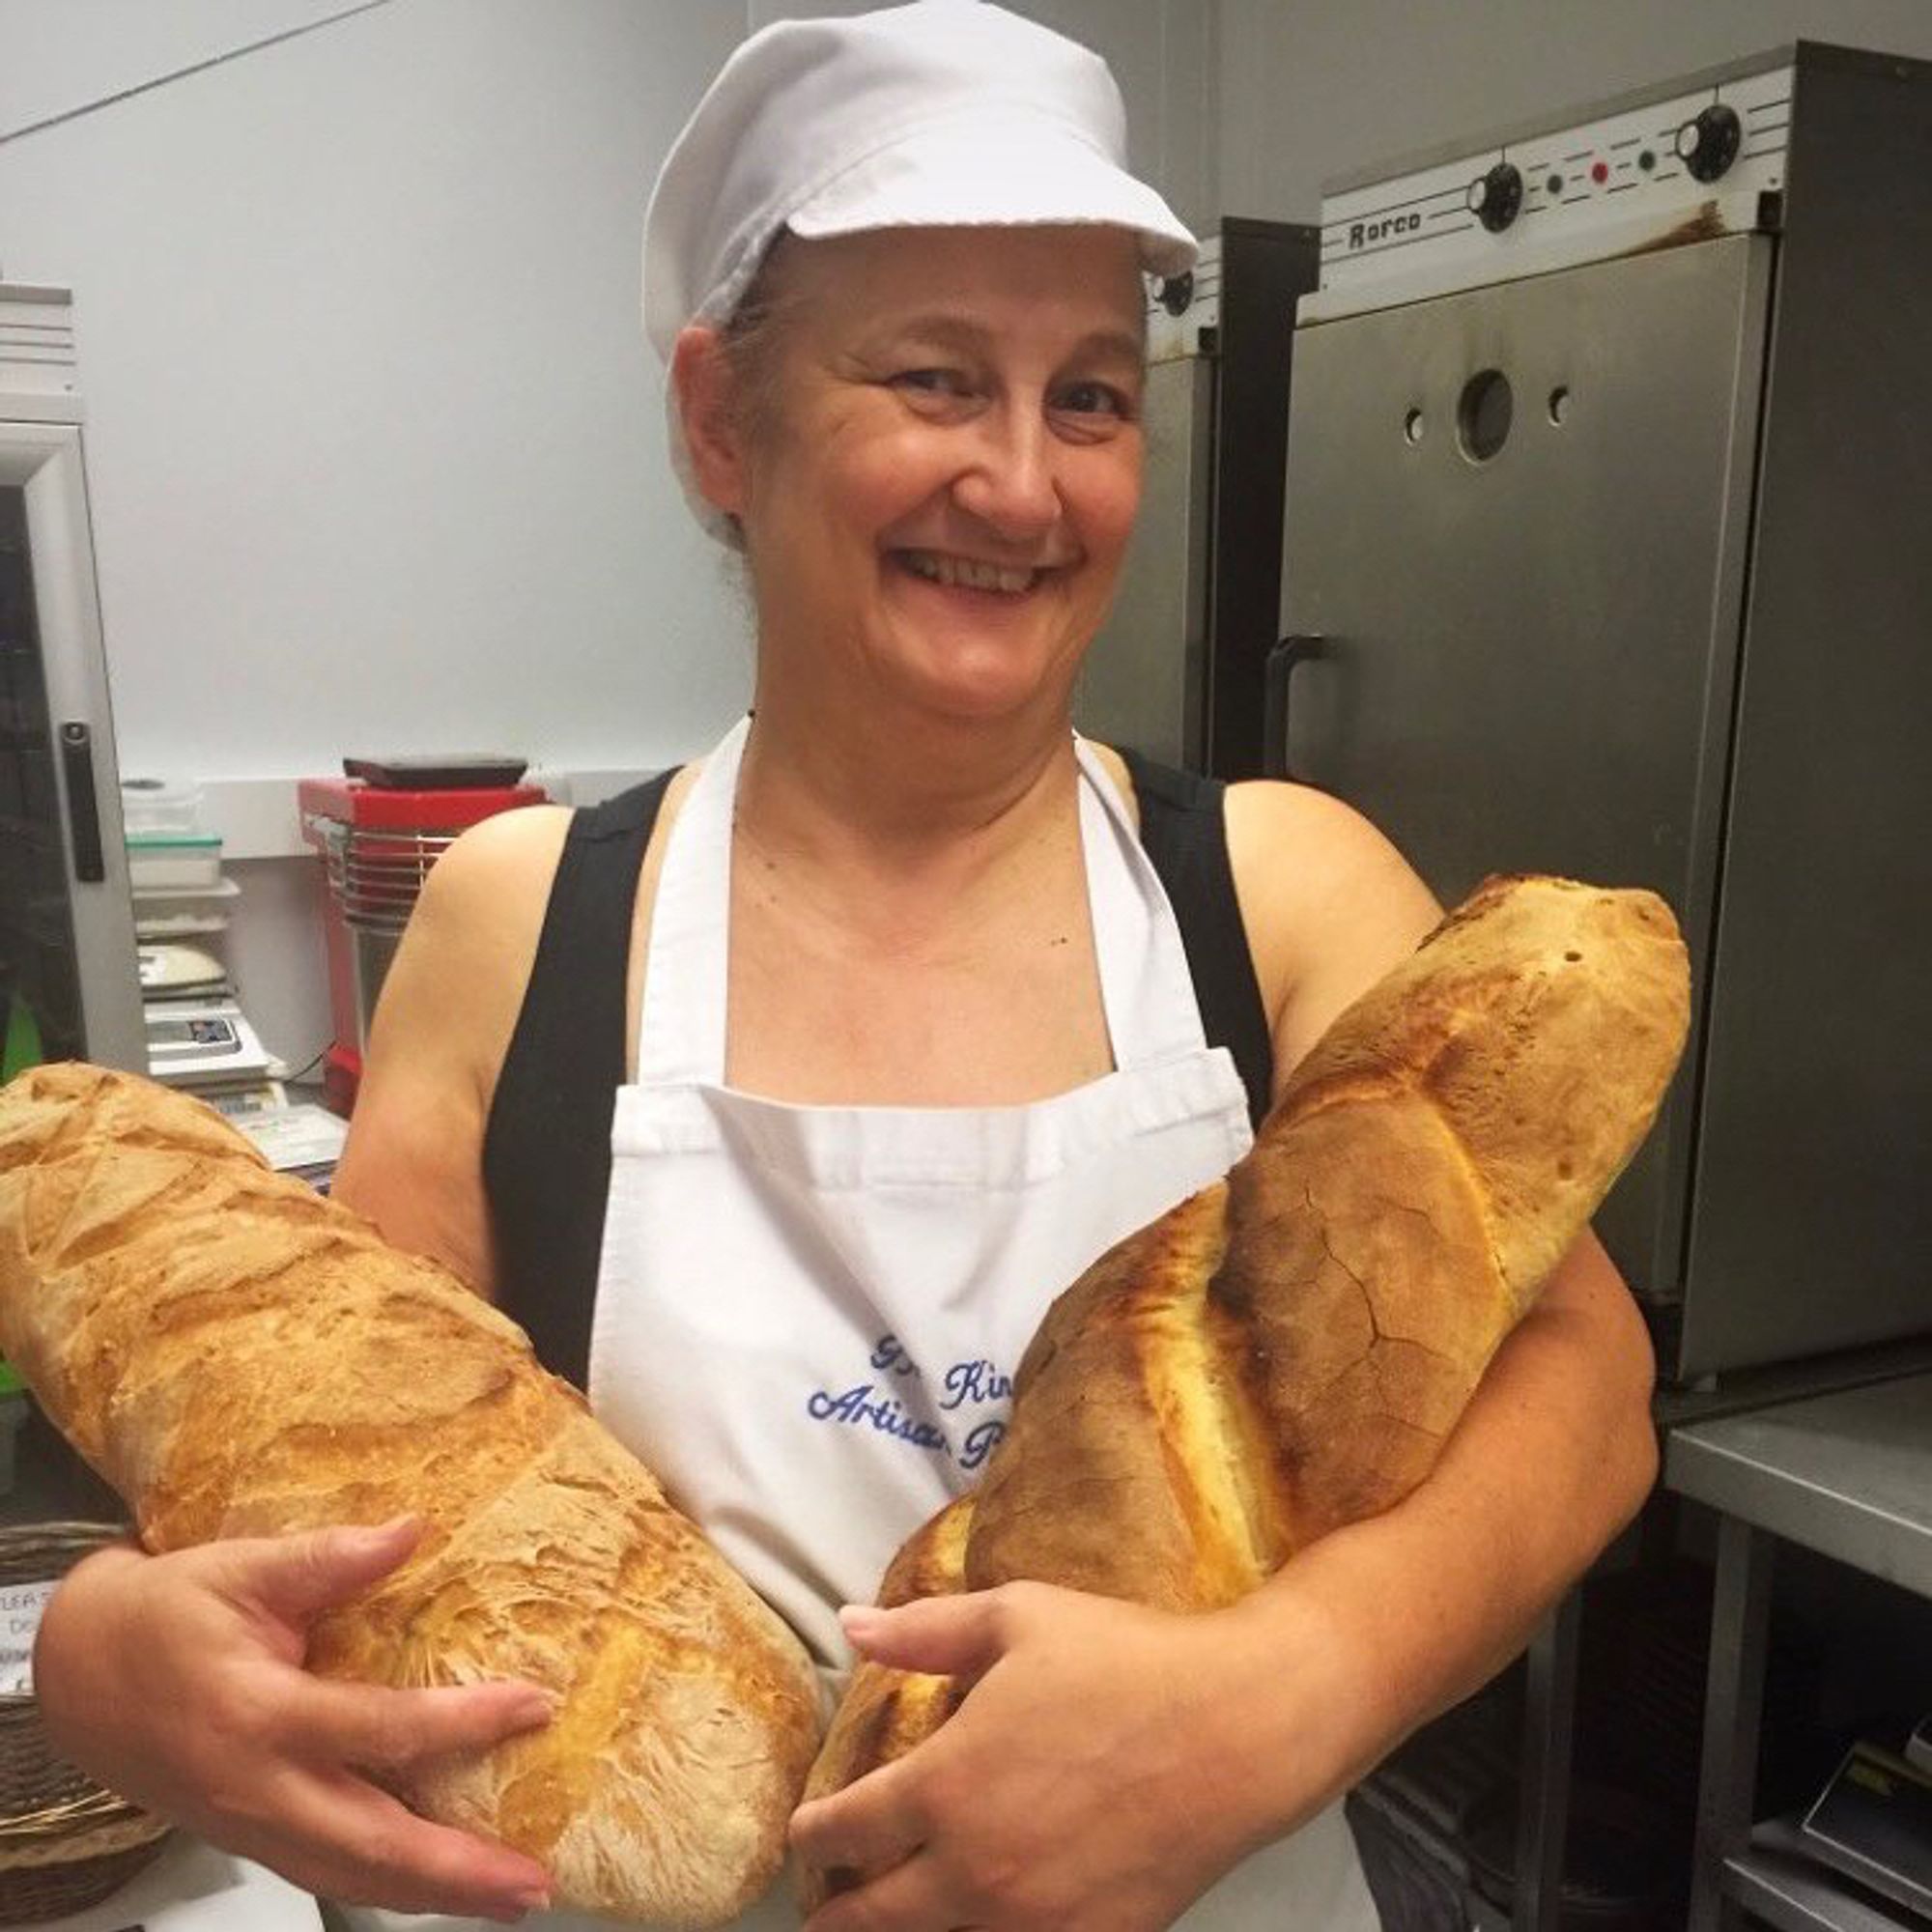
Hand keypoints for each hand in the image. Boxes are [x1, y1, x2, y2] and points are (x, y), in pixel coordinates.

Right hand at [34, 1520, 554, 1920]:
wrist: (81, 1677)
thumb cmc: (166, 1616)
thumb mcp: (240, 1568)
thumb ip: (327, 1557)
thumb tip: (412, 1529)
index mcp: (259, 1715)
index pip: (378, 1728)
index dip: (462, 1722)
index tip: (535, 1706)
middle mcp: (258, 1789)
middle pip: (370, 1845)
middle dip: (455, 1870)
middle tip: (532, 1880)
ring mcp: (252, 1828)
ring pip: (352, 1879)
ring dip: (435, 1896)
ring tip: (512, 1898)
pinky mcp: (252, 1842)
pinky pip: (330, 1877)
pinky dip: (390, 1889)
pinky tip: (443, 1889)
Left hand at [789, 1583, 1307, 1931]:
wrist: (1237, 1731)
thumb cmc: (1124, 1662)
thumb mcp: (1017, 1619)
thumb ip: (925, 1630)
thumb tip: (850, 1625)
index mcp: (945, 1787)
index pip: (845, 1831)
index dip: (813, 1836)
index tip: (805, 1835)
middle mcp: (975, 1869)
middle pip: (873, 1921)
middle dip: (838, 1913)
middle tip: (827, 1906)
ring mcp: (1032, 1921)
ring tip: (894, 1917)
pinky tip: (981, 1923)